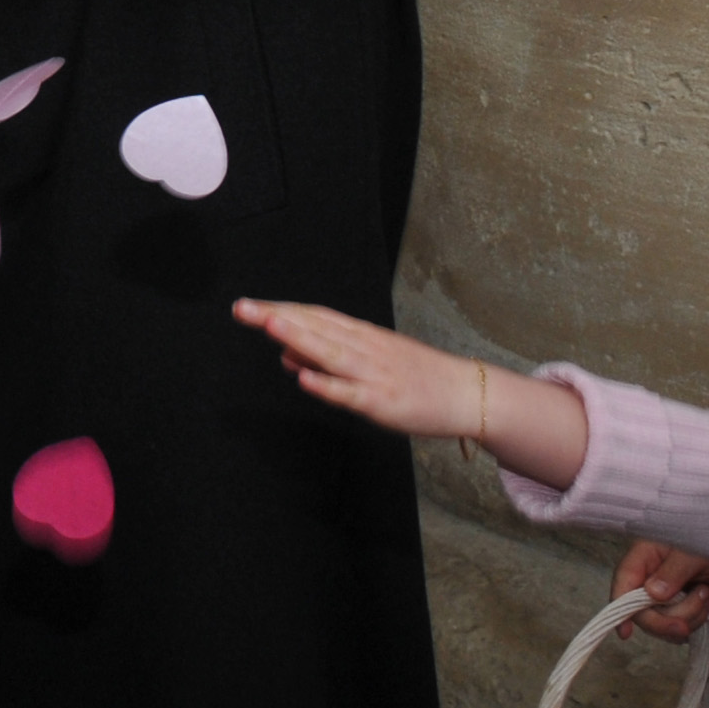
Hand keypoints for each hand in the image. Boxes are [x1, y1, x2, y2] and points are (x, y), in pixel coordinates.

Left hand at [233, 298, 592, 487]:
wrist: (466, 392)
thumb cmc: (415, 376)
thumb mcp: (368, 359)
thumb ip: (326, 357)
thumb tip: (285, 356)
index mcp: (360, 334)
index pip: (313, 315)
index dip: (280, 309)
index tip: (248, 305)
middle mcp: (364, 348)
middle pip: (316, 328)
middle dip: (277, 317)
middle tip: (242, 309)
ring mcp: (373, 373)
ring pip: (331, 353)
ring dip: (299, 339)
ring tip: (270, 326)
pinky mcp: (383, 401)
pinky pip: (351, 393)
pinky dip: (327, 385)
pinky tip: (304, 379)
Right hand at [614, 538, 708, 638]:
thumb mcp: (692, 552)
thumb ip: (671, 572)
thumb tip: (651, 594)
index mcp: (643, 557)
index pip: (623, 584)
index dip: (620, 609)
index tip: (625, 633)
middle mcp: (649, 577)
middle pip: (642, 611)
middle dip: (667, 620)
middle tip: (686, 625)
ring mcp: (666, 593)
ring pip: (665, 622)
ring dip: (689, 616)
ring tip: (705, 593)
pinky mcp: (683, 605)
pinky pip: (682, 625)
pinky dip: (696, 619)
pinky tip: (707, 601)